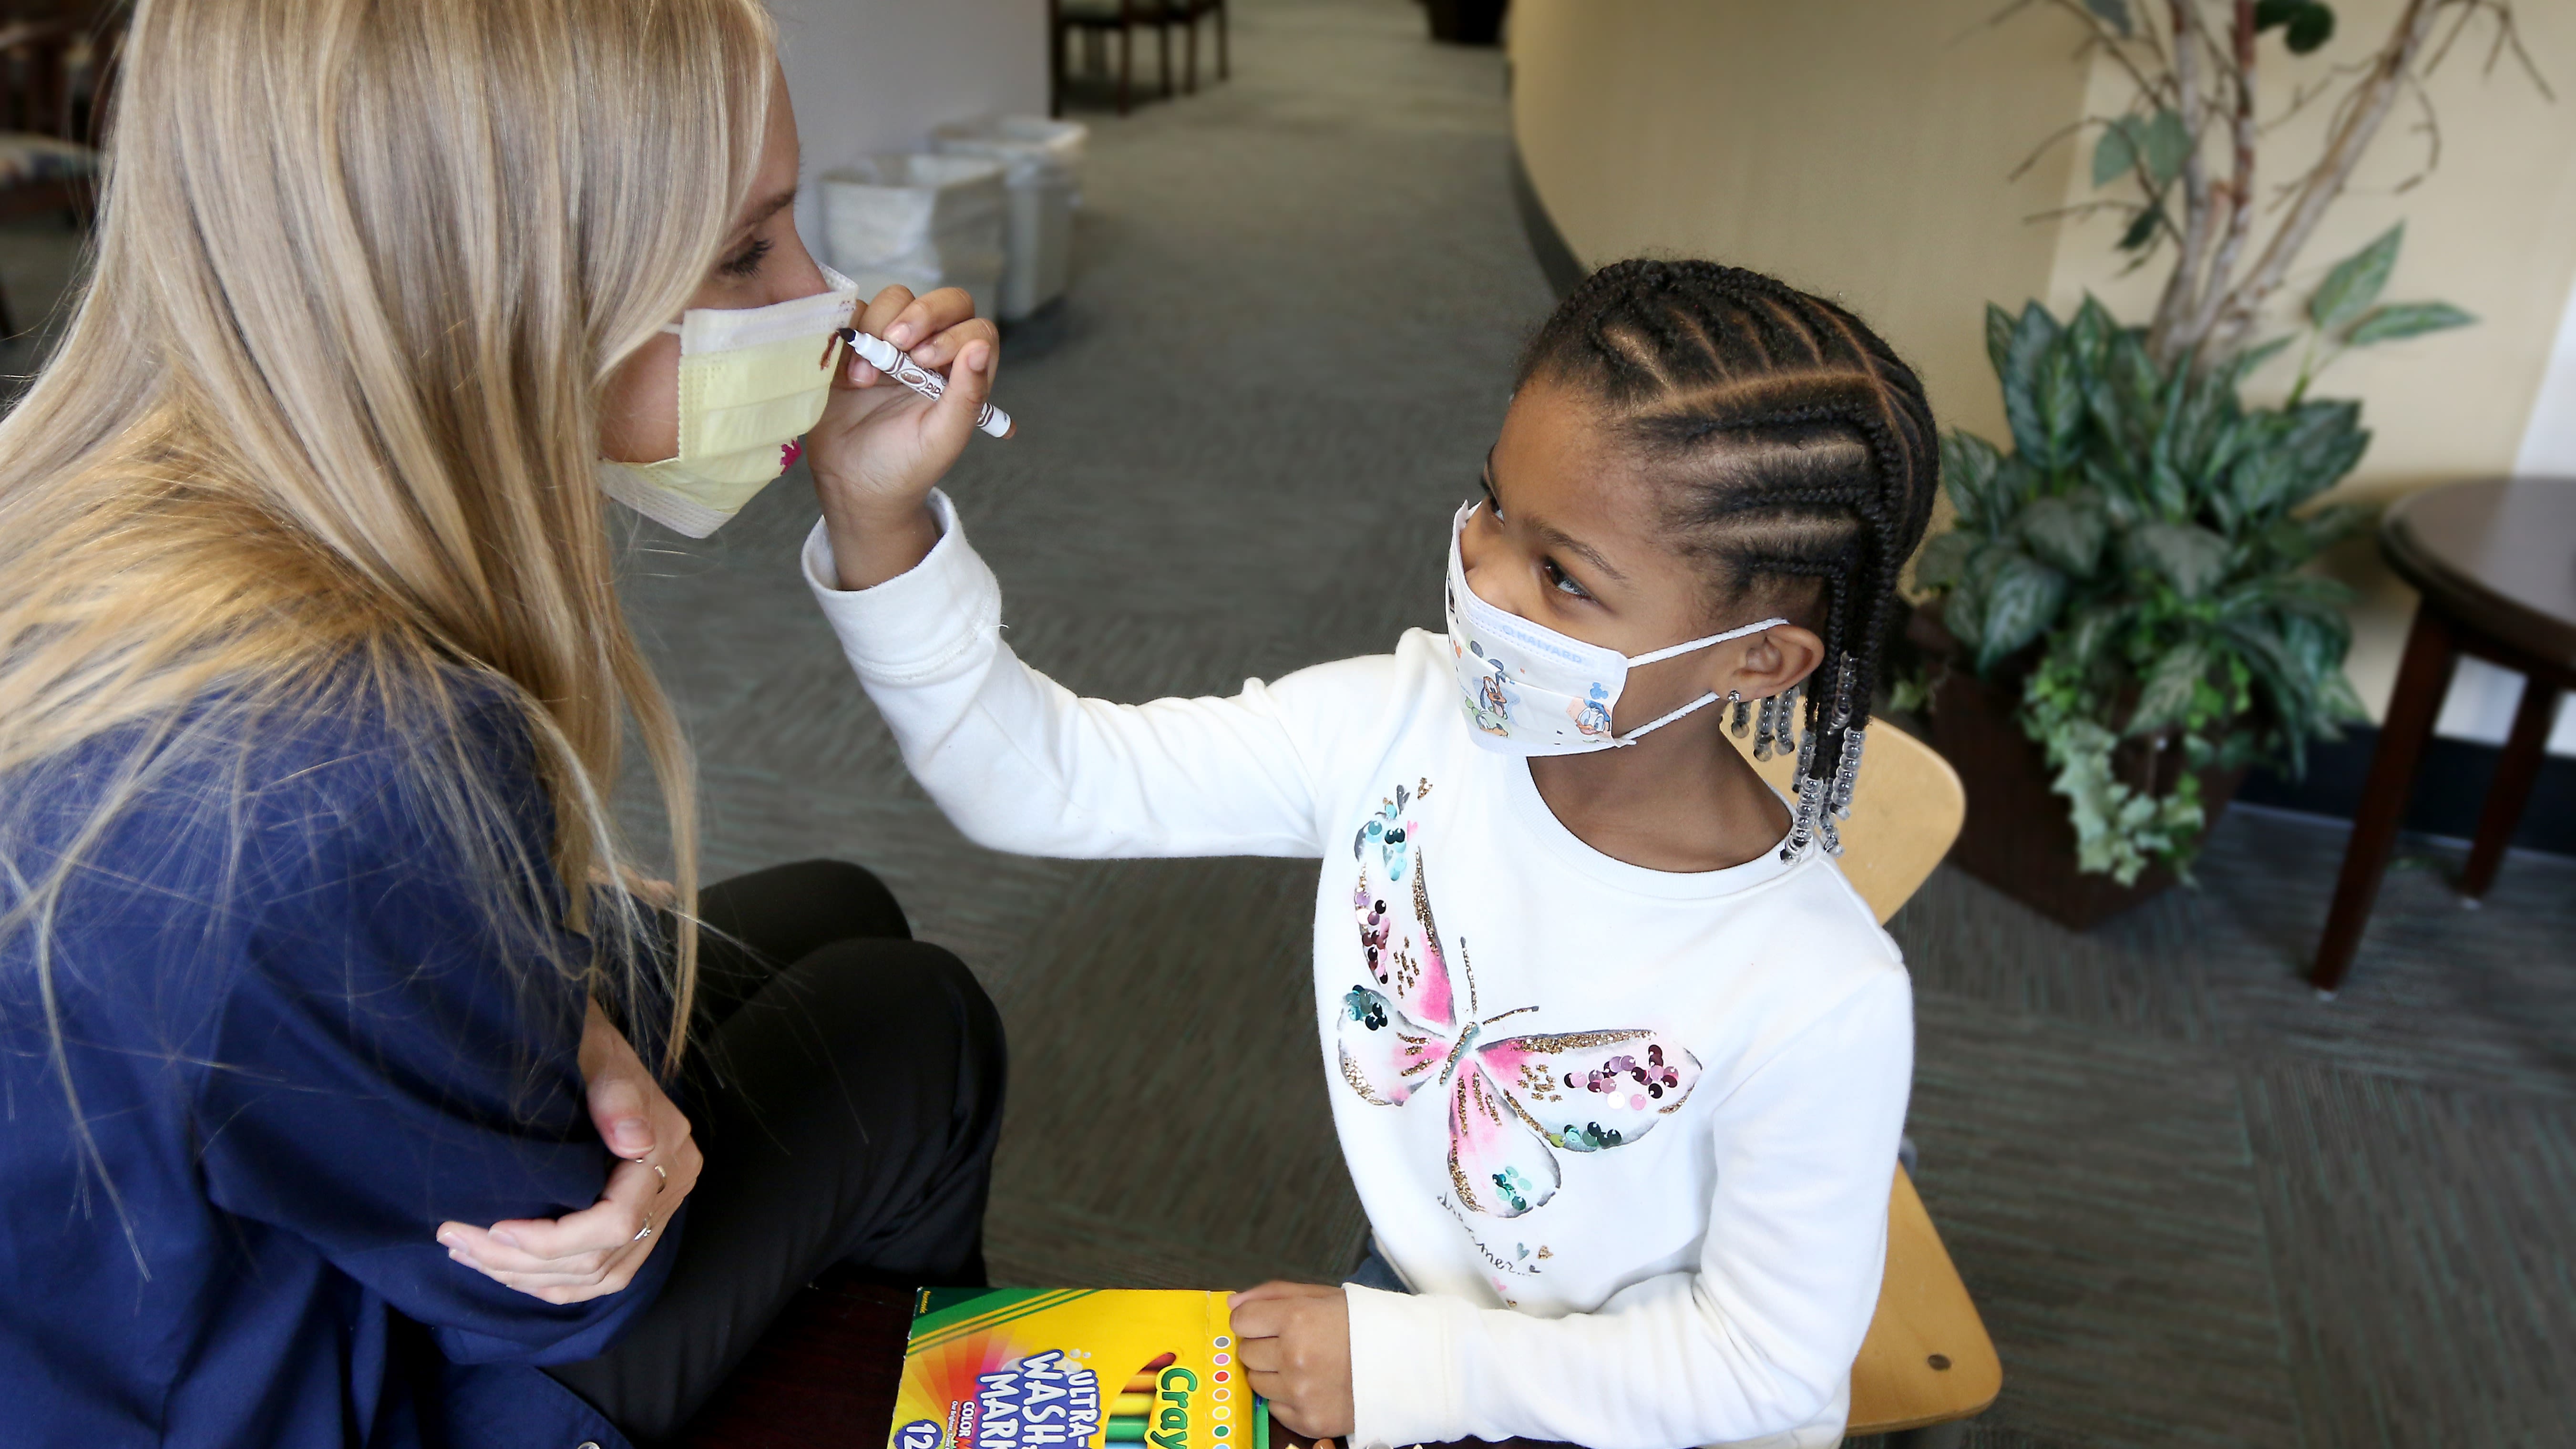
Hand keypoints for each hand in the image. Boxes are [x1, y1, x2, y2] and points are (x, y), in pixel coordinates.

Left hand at [436, 1000, 703, 1304]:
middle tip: (457, 1239)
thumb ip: (617, 1094)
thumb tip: (635, 1141)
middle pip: (603, 1257)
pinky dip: (554, 1282)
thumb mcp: (598, 1053)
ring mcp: (659, 1208)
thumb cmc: (585, 1043)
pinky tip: (507, 1270)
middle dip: (522, 1261)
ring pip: (600, 1275)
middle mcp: (672, 1185)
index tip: (493, 1226)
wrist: (589, 1041)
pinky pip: (604, 1275)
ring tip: (470, 1255)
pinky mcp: (640, 1222)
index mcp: (668, 1149)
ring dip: (530, 1277)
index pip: (617, 1221)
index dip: (553, 1239)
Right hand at [806, 284, 1003, 590]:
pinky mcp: (855, 344)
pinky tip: (847, 374)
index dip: (953, 334)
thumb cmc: (907, 466)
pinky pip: (854, 314)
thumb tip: (979, 347)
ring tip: (865, 378)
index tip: (924, 361)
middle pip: (943, 302)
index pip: (975, 330)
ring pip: (896, 300)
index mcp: (963, 374)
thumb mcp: (943, 437)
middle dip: (921, 314)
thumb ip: (967, 395)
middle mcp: (932, 352)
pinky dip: (849, 333)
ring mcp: (893, 345)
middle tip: (897, 343)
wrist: (853, 484)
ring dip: (879, 328)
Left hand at [1230, 1281, 1354, 1439]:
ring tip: (1304, 1365)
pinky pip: (1275, 1408)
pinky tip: (1313, 1386)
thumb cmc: (1362, 1324)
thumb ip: (1273, 1295)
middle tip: (1293, 1343)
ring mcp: (1301, 1393)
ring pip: (1256, 1382)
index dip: (1252, 1321)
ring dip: (1273, 1373)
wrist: (1406, 1363)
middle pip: (1246, 1353)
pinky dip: (1287, 1398)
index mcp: (1297, 1319)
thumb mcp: (1322, 1295)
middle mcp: (1294, 1357)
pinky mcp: (1309, 1421)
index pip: (1241, 1322)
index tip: (1267, 1323)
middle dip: (1263, 1346)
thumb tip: (1231, 1305)